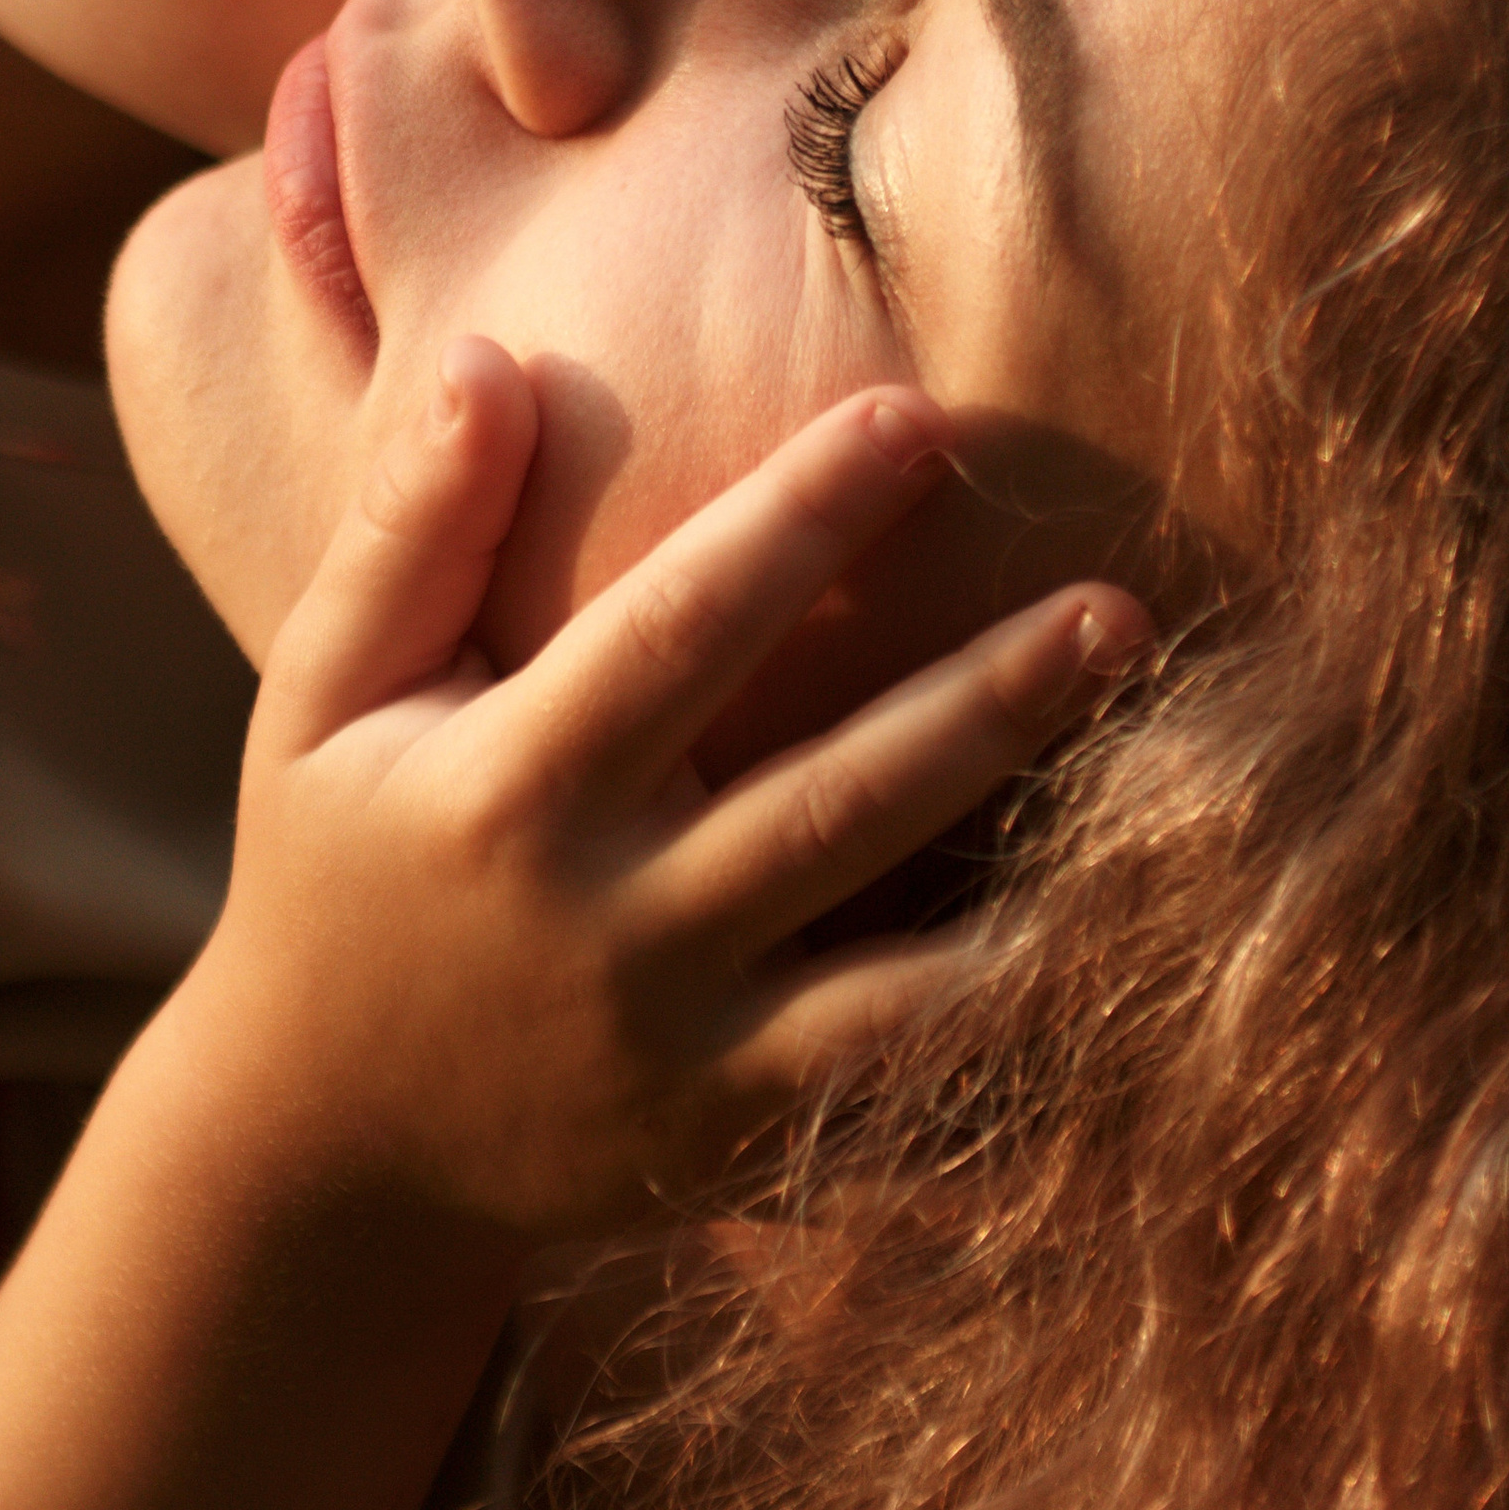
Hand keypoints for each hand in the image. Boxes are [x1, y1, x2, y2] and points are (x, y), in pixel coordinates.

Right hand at [199, 340, 1149, 1239]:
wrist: (328, 1152)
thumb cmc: (335, 871)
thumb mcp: (320, 698)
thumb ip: (408, 533)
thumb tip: (491, 357)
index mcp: (509, 794)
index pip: (679, 632)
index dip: (801, 521)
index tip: (916, 418)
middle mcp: (609, 929)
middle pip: (832, 800)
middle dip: (983, 701)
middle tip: (1118, 604)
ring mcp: (686, 1056)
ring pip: (901, 974)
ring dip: (1042, 878)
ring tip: (1188, 790)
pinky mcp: (741, 1147)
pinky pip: (907, 1099)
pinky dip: (1021, 1046)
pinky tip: (1137, 966)